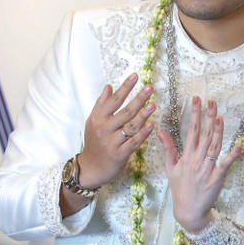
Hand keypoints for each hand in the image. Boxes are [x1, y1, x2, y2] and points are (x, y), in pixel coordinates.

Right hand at [77, 73, 155, 188]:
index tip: (135, 76)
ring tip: (153, 104)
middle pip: (125, 112)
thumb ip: (101, 104)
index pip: (114, 100)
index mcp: (98, 119)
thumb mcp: (92, 121)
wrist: (90, 168)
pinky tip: (151, 125)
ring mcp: (112, 142)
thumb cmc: (94, 141)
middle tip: (150, 88)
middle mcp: (104, 129)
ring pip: (131, 126)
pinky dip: (143, 134)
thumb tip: (109, 86)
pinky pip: (134, 142)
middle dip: (139, 98)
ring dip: (143, 115)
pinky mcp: (120, 155)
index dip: (125, 87)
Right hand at [159, 97, 241, 233]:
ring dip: (217, 131)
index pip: (191, 130)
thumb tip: (160, 132)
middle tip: (212, 101)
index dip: (195, 114)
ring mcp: (207, 169)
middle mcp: (197, 160)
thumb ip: (167, 149)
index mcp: (186, 156)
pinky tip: (238, 145)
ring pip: (214, 146)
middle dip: (208, 117)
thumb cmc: (179, 188)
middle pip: (204, 135)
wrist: (188, 211)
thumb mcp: (170, 168)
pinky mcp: (217, 178)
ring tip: (219, 116)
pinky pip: (225, 165)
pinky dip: (232, 156)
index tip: (197, 100)